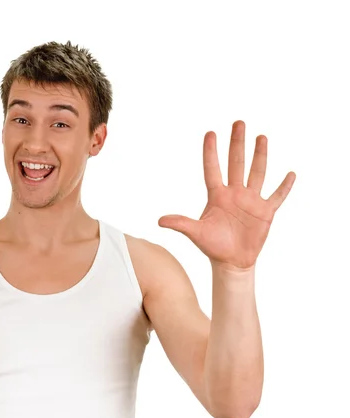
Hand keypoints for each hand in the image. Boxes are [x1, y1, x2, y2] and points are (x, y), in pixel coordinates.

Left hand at [158, 120, 295, 269]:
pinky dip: (284, 186)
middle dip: (237, 143)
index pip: (212, 169)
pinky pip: (277, 196)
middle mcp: (234, 193)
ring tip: (261, 137)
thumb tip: (159, 221)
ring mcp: (251, 201)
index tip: (210, 133)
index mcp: (217, 196)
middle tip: (238, 122)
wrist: (231, 262)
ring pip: (257, 173)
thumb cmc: (212, 246)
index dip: (211, 152)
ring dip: (260, 155)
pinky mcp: (265, 212)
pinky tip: (291, 173)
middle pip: (236, 163)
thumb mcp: (196, 233)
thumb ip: (180, 224)